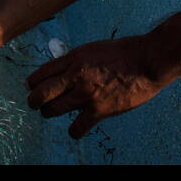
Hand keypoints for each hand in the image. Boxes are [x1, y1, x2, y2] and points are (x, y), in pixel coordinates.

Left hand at [26, 36, 164, 138]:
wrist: (148, 60)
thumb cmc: (125, 52)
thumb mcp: (94, 48)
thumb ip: (77, 61)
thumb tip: (64, 71)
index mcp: (74, 58)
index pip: (41, 73)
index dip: (33, 84)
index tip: (33, 88)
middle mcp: (75, 76)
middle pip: (40, 94)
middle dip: (34, 101)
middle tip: (36, 103)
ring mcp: (86, 94)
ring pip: (52, 111)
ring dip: (49, 113)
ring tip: (53, 112)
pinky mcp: (99, 110)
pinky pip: (77, 128)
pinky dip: (74, 131)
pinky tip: (76, 128)